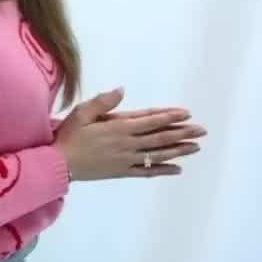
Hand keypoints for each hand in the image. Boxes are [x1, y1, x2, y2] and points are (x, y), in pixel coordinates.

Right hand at [54, 88, 205, 180]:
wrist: (58, 164)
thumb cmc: (68, 137)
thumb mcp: (80, 113)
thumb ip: (102, 102)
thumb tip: (122, 90)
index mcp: (118, 128)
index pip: (150, 121)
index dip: (170, 117)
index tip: (187, 113)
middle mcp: (127, 144)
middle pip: (160, 137)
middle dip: (182, 133)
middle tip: (202, 130)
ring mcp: (127, 159)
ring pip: (158, 154)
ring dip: (178, 150)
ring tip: (196, 147)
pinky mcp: (122, 172)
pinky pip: (147, 172)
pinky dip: (163, 170)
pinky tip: (177, 169)